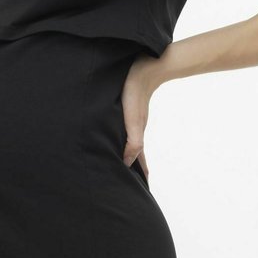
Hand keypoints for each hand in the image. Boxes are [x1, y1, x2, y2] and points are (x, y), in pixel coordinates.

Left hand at [120, 53, 160, 175]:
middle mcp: (133, 129)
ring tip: (119, 163)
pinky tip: (114, 135)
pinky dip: (120, 138)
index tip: (141, 189)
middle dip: (131, 167)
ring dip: (124, 153)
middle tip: (127, 181)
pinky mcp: (126, 109)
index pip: (138, 160)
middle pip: (133, 152)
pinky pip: (123, 129)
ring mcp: (131, 120)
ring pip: (127, 141)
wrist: (143, 69)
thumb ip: (133, 142)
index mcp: (136, 135)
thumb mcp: (134, 122)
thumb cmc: (135, 95)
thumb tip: (126, 163)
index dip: (140, 173)